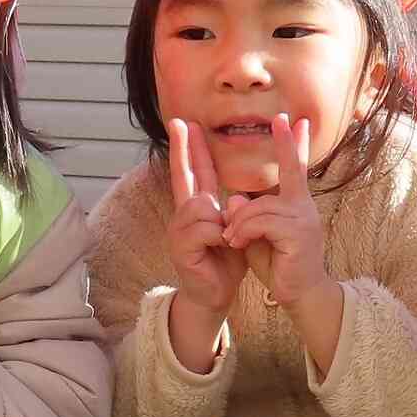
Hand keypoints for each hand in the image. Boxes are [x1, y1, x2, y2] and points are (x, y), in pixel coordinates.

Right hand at [163, 118, 246, 318]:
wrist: (215, 295)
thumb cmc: (226, 263)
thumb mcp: (236, 230)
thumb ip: (235, 211)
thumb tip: (237, 195)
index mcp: (199, 208)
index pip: (193, 171)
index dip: (190, 148)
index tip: (185, 124)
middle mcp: (184, 214)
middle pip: (182, 175)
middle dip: (181, 148)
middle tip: (179, 121)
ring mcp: (179, 229)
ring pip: (202, 205)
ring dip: (221, 220)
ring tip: (227, 239)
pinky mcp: (180, 246)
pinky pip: (205, 228)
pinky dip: (218, 236)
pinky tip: (220, 247)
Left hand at [219, 114, 329, 306]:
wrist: (300, 296)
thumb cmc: (280, 266)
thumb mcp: (257, 236)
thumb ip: (247, 216)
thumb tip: (233, 197)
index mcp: (297, 204)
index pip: (296, 169)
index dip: (295, 145)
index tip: (297, 121)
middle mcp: (304, 207)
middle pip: (289, 173)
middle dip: (286, 145)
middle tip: (281, 120)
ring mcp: (304, 219)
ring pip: (260, 205)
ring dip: (240, 221)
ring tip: (231, 239)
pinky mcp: (298, 234)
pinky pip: (261, 222)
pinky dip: (244, 231)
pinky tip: (238, 243)